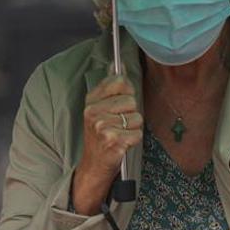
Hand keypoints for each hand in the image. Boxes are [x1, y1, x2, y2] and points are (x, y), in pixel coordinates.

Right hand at [72, 70, 142, 214]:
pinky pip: (138, 133)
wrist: (93, 164)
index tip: (120, 103)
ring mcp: (103, 127)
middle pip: (131, 100)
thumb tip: (119, 64)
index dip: (126, 91)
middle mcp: (94, 112)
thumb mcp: (99, 107)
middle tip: (118, 124)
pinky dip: (134, 139)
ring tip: (120, 133)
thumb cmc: (100, 135)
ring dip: (133, 127)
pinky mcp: (114, 141)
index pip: (119, 81)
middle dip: (130, 112)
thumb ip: (110, 85)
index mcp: (91, 100)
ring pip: (137, 117)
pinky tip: (122, 143)